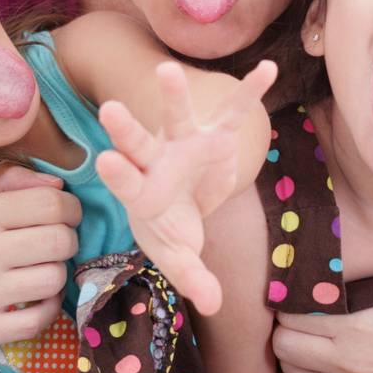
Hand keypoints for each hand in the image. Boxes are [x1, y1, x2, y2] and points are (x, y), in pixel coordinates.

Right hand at [0, 165, 81, 356]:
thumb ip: (8, 181)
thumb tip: (58, 187)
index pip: (52, 204)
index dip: (70, 208)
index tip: (65, 214)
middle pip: (61, 241)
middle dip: (67, 239)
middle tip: (55, 242)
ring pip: (54, 279)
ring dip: (55, 273)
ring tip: (40, 268)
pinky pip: (39, 321)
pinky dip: (47, 308)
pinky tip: (34, 298)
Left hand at [94, 59, 275, 315]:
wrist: (184, 204)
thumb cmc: (171, 228)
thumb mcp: (179, 255)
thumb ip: (191, 275)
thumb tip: (213, 303)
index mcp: (142, 193)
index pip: (127, 183)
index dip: (118, 174)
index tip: (105, 160)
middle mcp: (157, 163)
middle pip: (138, 145)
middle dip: (125, 130)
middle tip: (108, 109)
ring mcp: (184, 145)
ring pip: (176, 118)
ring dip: (173, 95)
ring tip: (166, 69)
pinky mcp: (214, 137)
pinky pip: (232, 112)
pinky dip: (248, 92)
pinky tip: (266, 68)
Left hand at [273, 297, 372, 372]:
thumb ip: (349, 288)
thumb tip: (313, 270)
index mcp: (353, 327)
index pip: (293, 317)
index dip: (285, 307)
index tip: (289, 299)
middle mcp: (347, 360)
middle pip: (285, 348)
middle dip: (281, 333)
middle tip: (287, 322)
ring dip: (288, 360)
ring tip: (296, 344)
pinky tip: (308, 369)